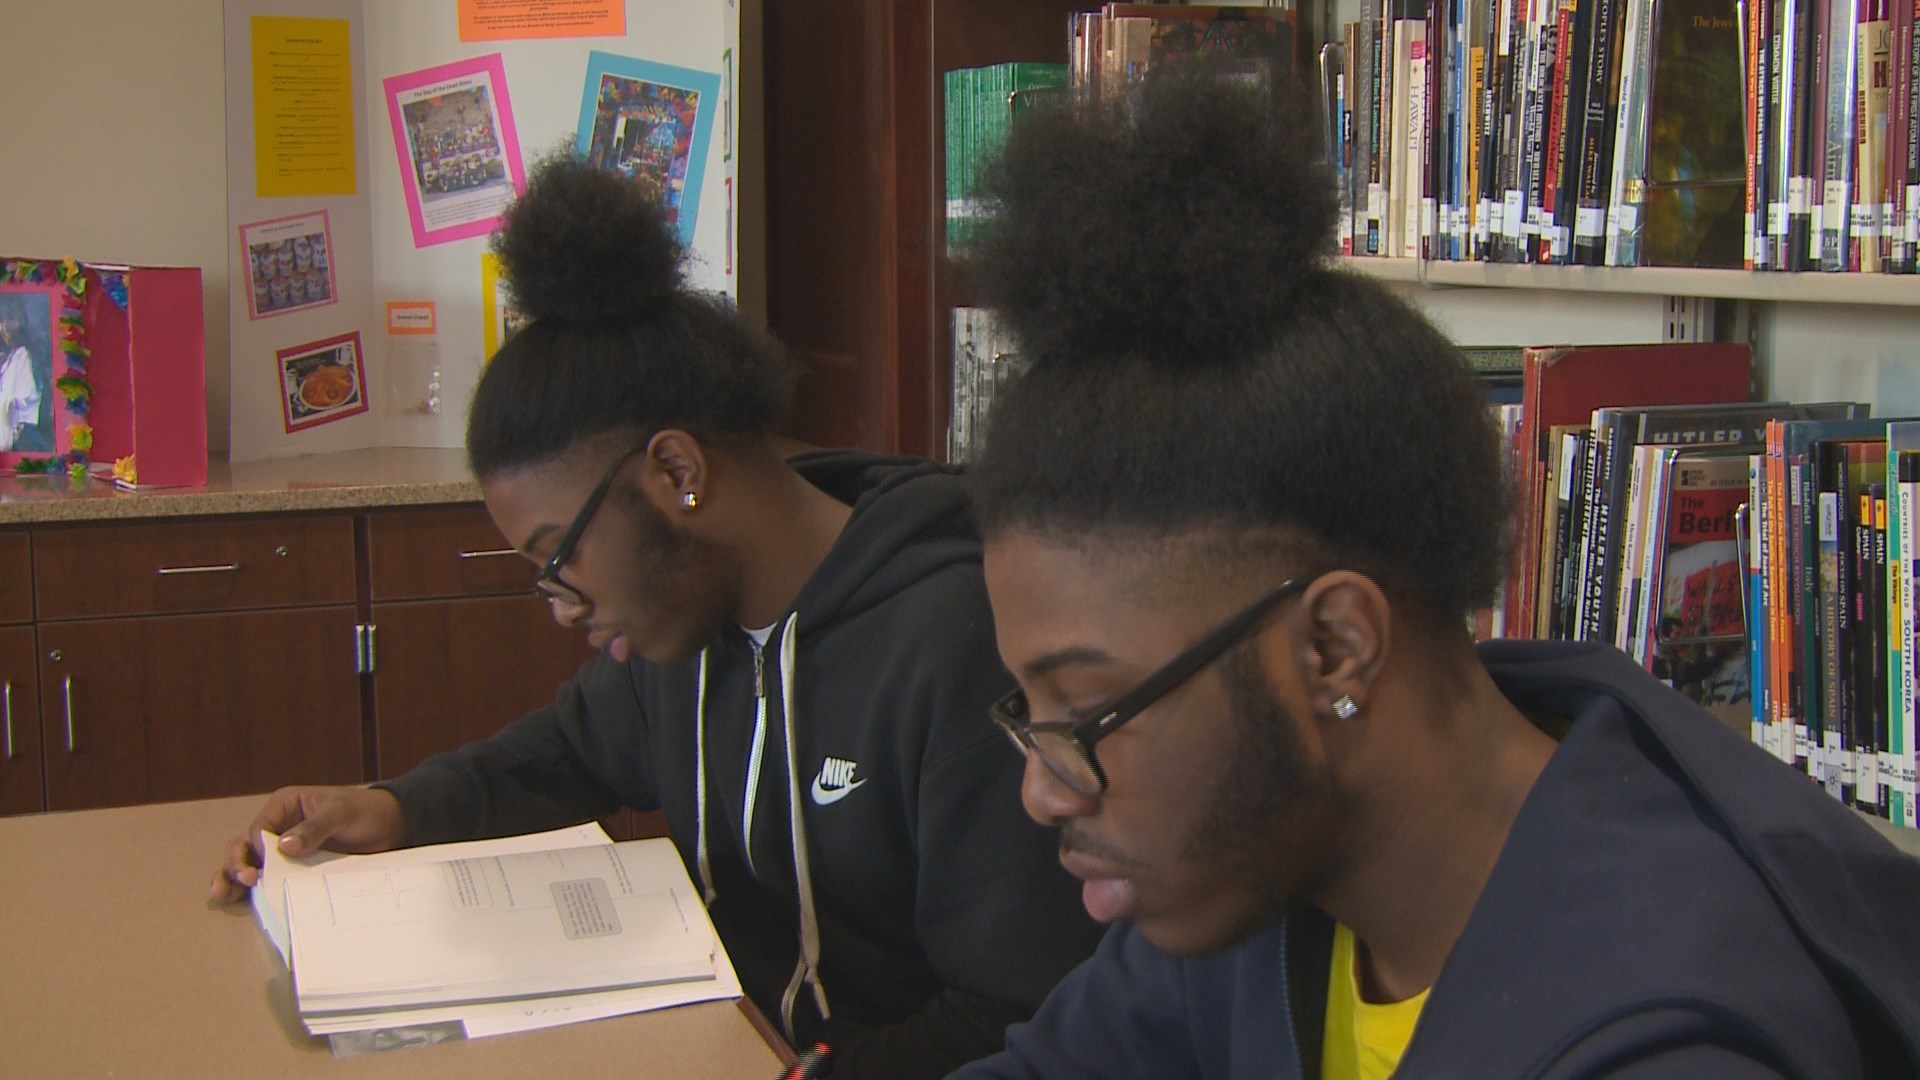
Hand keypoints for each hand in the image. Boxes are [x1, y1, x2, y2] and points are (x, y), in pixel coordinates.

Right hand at [208, 785, 406, 902]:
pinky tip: (241, 899)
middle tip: (243, 882)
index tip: (259, 871)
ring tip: (222, 894)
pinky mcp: (296, 866)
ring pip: (249, 862)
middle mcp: (279, 825)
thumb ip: (315, 828)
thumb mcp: (342, 813)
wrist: (393, 826)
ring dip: (233, 877)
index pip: (257, 830)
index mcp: (285, 806)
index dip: (254, 851)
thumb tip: (283, 846)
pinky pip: (270, 876)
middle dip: (235, 864)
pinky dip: (254, 886)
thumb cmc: (367, 811)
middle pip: (244, 846)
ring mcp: (286, 848)